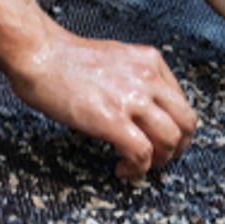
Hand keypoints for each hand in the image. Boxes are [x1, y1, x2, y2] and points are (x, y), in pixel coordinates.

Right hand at [7, 27, 195, 177]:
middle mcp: (148, 77)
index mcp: (150, 61)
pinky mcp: (112, 119)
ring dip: (159, 161)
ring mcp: (132, 98)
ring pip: (171, 140)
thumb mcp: (114, 58)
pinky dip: (136, 169)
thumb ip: (134, 78)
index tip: (160, 141)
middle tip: (159, 160)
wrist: (38, 53)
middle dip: (177, 148)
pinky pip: (142, 153)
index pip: (182, 102)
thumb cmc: (63, 59)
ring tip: (138, 167)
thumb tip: (139, 109)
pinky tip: (121, 169)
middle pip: (186, 122)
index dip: (175, 128)